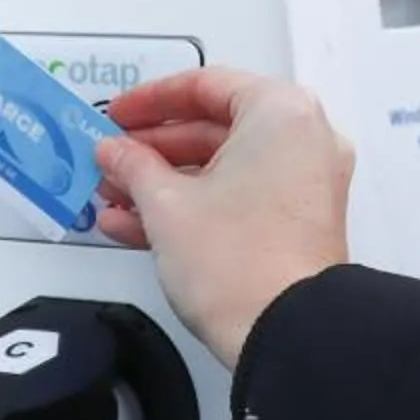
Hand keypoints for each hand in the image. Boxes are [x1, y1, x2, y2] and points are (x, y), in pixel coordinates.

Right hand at [93, 67, 354, 368]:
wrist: (285, 334)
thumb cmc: (238, 261)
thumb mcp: (165, 204)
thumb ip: (133, 165)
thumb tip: (114, 151)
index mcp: (281, 112)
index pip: (206, 85)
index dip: (151, 100)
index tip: (118, 115)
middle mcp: (304, 140)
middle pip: (215, 128)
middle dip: (154, 149)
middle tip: (112, 159)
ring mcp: (306, 185)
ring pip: (224, 168)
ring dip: (165, 182)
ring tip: (114, 197)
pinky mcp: (299, 224)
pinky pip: (240, 198)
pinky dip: (194, 206)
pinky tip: (138, 225)